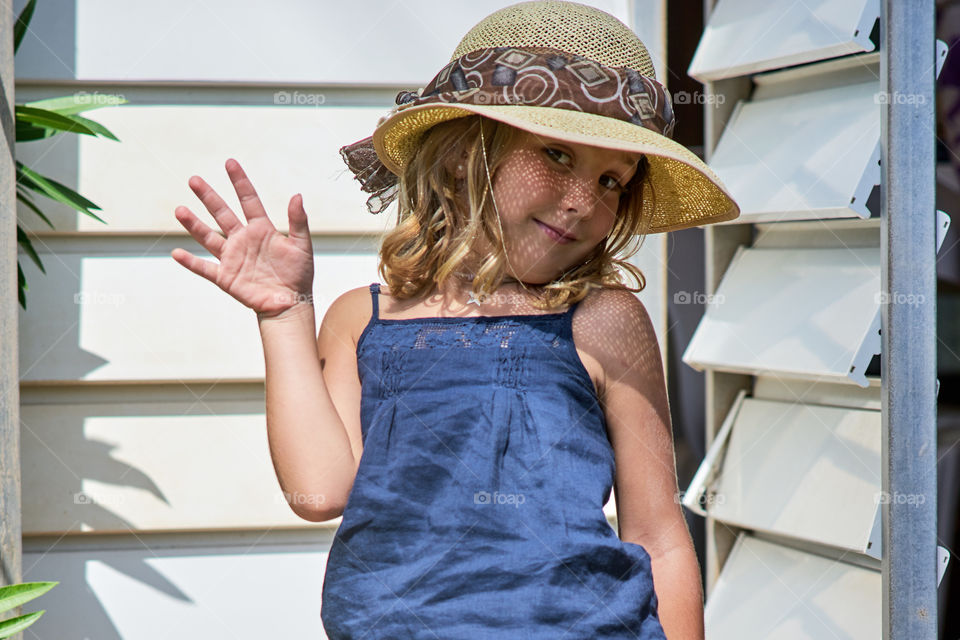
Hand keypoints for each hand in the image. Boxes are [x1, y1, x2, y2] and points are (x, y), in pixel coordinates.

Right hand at [172, 159, 313, 317]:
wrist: (291, 302)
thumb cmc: (299, 274)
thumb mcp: (302, 246)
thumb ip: (298, 221)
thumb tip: (297, 195)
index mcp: (262, 230)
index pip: (248, 200)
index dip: (240, 182)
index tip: (230, 163)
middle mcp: (243, 240)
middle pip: (222, 214)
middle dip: (209, 197)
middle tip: (194, 180)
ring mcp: (232, 258)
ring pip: (208, 237)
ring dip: (194, 224)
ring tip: (180, 210)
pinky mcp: (226, 277)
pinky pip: (204, 268)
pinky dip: (191, 262)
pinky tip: (177, 253)